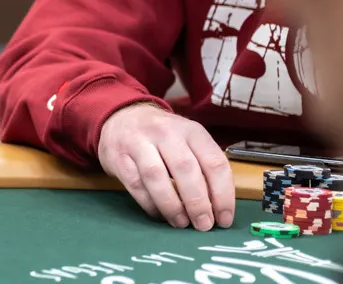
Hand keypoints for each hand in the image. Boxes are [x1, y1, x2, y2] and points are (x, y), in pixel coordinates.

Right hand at [97, 103, 233, 230]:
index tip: (223, 218)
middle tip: (203, 225)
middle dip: (197, 203)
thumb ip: (204, 167)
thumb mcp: (188, 141)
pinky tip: (160, 214)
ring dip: (172, 205)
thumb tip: (218, 209)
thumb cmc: (163, 138)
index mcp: (191, 130)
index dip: (222, 194)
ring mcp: (139, 143)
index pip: (214, 162)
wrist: (121, 118)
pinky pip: (136, 184)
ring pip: (157, 176)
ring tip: (181, 223)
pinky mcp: (119, 157)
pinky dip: (150, 204)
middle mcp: (166, 132)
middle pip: (185, 169)